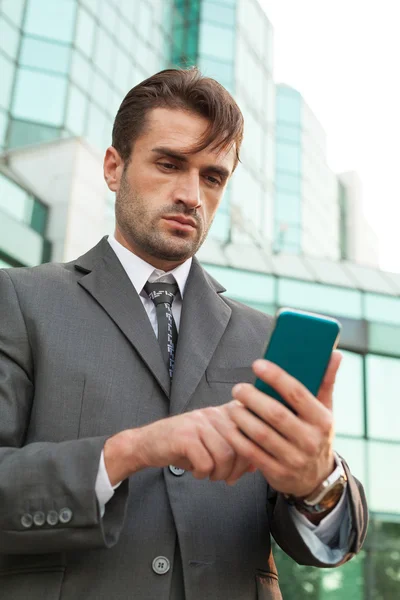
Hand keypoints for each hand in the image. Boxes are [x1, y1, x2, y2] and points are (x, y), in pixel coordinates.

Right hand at [104, 406, 253, 485]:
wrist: (147, 443)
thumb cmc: (183, 445)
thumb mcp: (211, 443)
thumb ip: (234, 449)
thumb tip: (256, 464)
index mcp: (222, 412)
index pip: (251, 427)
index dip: (255, 449)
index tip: (249, 466)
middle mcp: (212, 413)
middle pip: (242, 443)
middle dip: (238, 468)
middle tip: (229, 479)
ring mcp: (198, 423)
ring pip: (226, 454)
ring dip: (221, 473)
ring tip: (211, 475)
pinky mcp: (184, 436)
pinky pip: (206, 462)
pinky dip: (203, 473)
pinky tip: (197, 472)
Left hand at [208, 352, 341, 497]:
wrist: (316, 478)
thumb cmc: (316, 434)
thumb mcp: (325, 410)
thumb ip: (326, 382)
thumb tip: (335, 354)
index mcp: (322, 420)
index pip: (297, 394)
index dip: (276, 377)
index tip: (258, 364)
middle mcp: (310, 440)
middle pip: (275, 414)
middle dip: (253, 398)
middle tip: (238, 388)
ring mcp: (294, 459)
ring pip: (261, 434)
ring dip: (242, 417)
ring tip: (232, 405)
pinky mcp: (277, 473)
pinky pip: (251, 453)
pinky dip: (237, 438)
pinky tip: (228, 426)